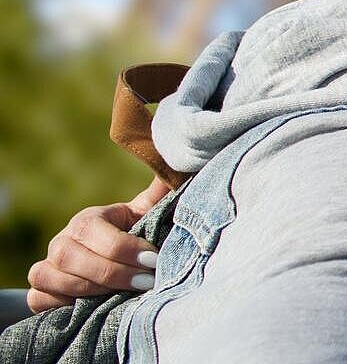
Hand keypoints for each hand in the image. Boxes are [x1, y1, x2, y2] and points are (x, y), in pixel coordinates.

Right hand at [25, 178, 168, 311]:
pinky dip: (59, 305)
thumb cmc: (133, 236)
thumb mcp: (146, 215)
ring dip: (90, 290)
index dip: (124, 248)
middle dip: (112, 272)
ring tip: (125, 296)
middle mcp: (61, 242)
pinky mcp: (40, 292)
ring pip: (51, 277)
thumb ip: (159, 196)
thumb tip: (179, 169)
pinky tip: (92, 307)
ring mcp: (47, 267)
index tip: (154, 260)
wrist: (112, 265)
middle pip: (70, 256)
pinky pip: (37, 299)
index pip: (93, 230)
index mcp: (87, 220)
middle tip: (146, 282)